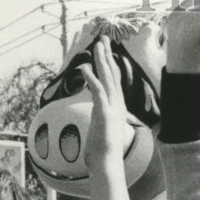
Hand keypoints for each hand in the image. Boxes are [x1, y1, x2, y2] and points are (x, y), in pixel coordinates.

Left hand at [80, 35, 136, 171]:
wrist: (107, 161)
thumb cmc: (103, 149)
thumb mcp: (102, 129)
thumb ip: (100, 120)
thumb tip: (99, 122)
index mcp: (115, 105)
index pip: (113, 80)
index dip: (109, 64)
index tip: (104, 50)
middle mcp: (116, 103)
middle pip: (111, 74)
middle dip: (106, 56)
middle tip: (102, 38)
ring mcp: (112, 107)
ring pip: (107, 79)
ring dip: (101, 61)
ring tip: (97, 45)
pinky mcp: (104, 113)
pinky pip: (97, 91)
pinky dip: (91, 79)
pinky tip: (84, 68)